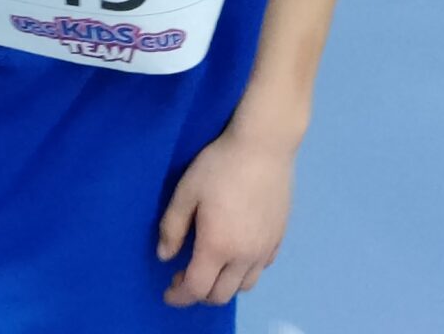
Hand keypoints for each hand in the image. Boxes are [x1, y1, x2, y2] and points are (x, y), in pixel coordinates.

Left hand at [158, 123, 296, 306]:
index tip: (168, 292)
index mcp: (218, 246)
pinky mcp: (278, 239)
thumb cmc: (219, 166)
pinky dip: (243, 273)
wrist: (263, 147)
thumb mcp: (185, 192)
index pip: (197, 288)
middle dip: (199, 293)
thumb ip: (173, 227)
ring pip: (244, 286)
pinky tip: (234, 254)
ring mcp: (265, 250)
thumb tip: (165, 256)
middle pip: (221, 295)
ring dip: (223, 286)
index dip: (179, 296)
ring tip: (208, 267)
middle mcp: (245, 256)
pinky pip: (260, 270)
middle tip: (182, 276)